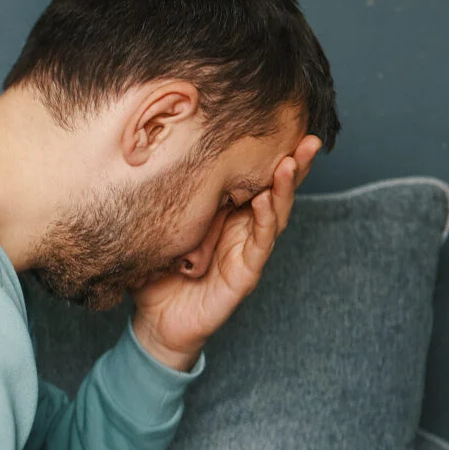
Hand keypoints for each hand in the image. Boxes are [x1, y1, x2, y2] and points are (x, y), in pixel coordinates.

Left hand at [130, 135, 318, 366]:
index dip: (267, 154)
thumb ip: (157, 203)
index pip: (251, 179)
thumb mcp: (155, 231)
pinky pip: (259, 245)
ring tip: (293, 162)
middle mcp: (242, 229)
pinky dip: (267, 222)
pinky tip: (269, 201)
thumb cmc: (157, 275)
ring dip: (286, 188)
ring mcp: (247, 251)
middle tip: (309, 137)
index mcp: (226, 215)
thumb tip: (139, 161)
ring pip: (275, 214)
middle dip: (294, 164)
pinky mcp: (244, 275)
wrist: (156, 323)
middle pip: (274, 191)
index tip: (278, 126)